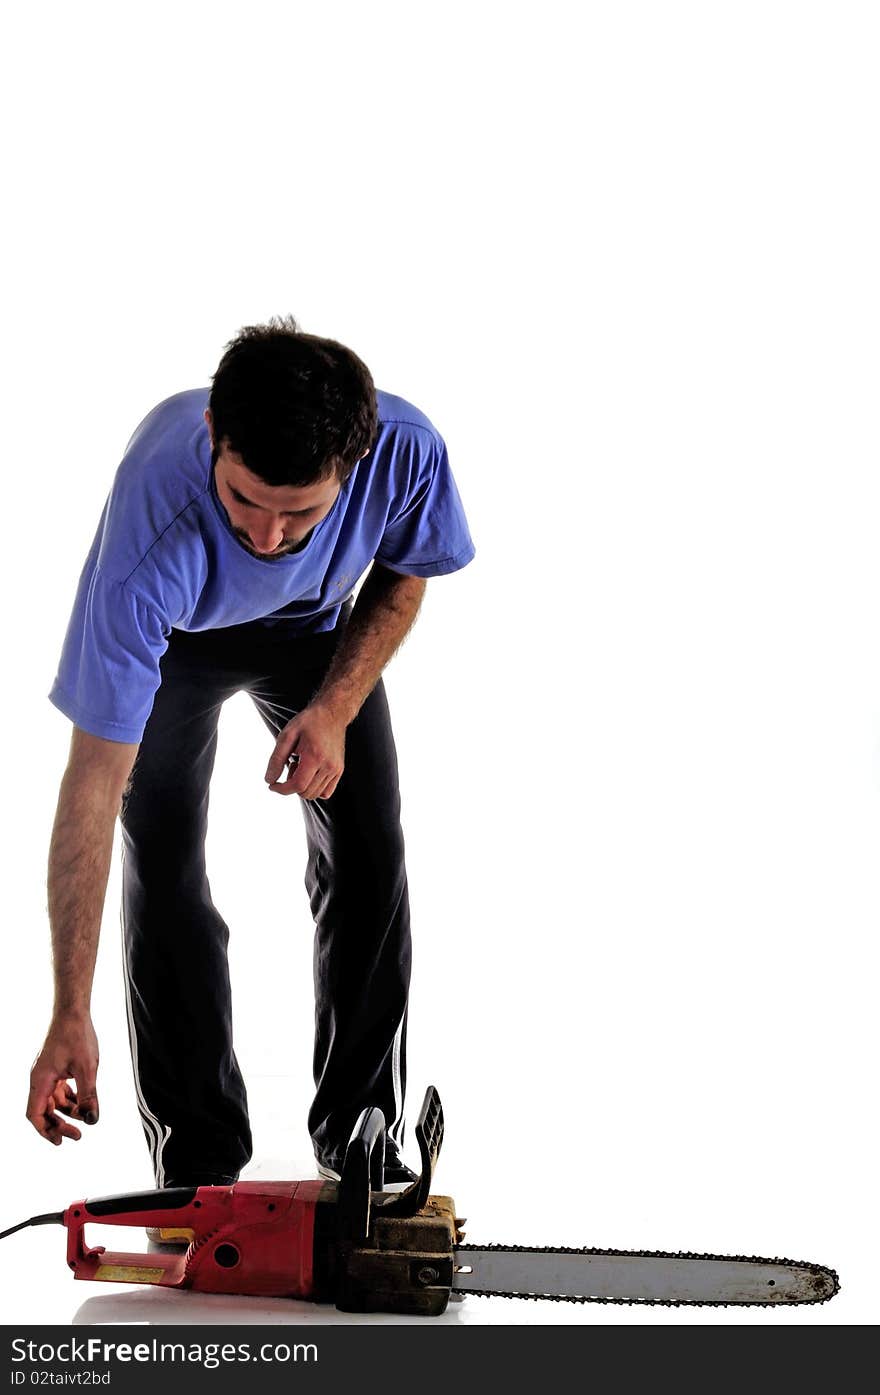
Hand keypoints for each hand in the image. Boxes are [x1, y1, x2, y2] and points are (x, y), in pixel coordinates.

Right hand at [27, 1014, 99, 1144]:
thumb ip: (89, 1095)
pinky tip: (83, 1102)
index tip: (61, 1141)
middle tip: (78, 1135)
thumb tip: (92, 1119)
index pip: (35, 1115)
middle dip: (59, 1125)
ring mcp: (47, 1073)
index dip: (46, 1131)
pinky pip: (59, 1090)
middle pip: (44, 1111)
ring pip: (53, 1101)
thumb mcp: (87, 1068)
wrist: (74, 1011)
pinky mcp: (56, 1067)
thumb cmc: (77, 1035)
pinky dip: (70, 1099)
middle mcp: (40, 1078)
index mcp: (41, 1080)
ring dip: (67, 1112)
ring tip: (86, 1117)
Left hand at [264, 702, 346, 799]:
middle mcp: (328, 766)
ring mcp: (336, 769)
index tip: (272, 785)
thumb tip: (269, 780)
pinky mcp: (339, 770)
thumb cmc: (309, 721)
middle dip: (291, 785)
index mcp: (314, 756)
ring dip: (303, 786)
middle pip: (305, 792)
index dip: (282, 789)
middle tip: (291, 764)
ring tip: (301, 766)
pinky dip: (314, 789)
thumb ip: (276, 759)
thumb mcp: (287, 735)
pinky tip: (310, 774)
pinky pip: (326, 793)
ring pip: (315, 794)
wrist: (332, 713)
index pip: (297, 785)